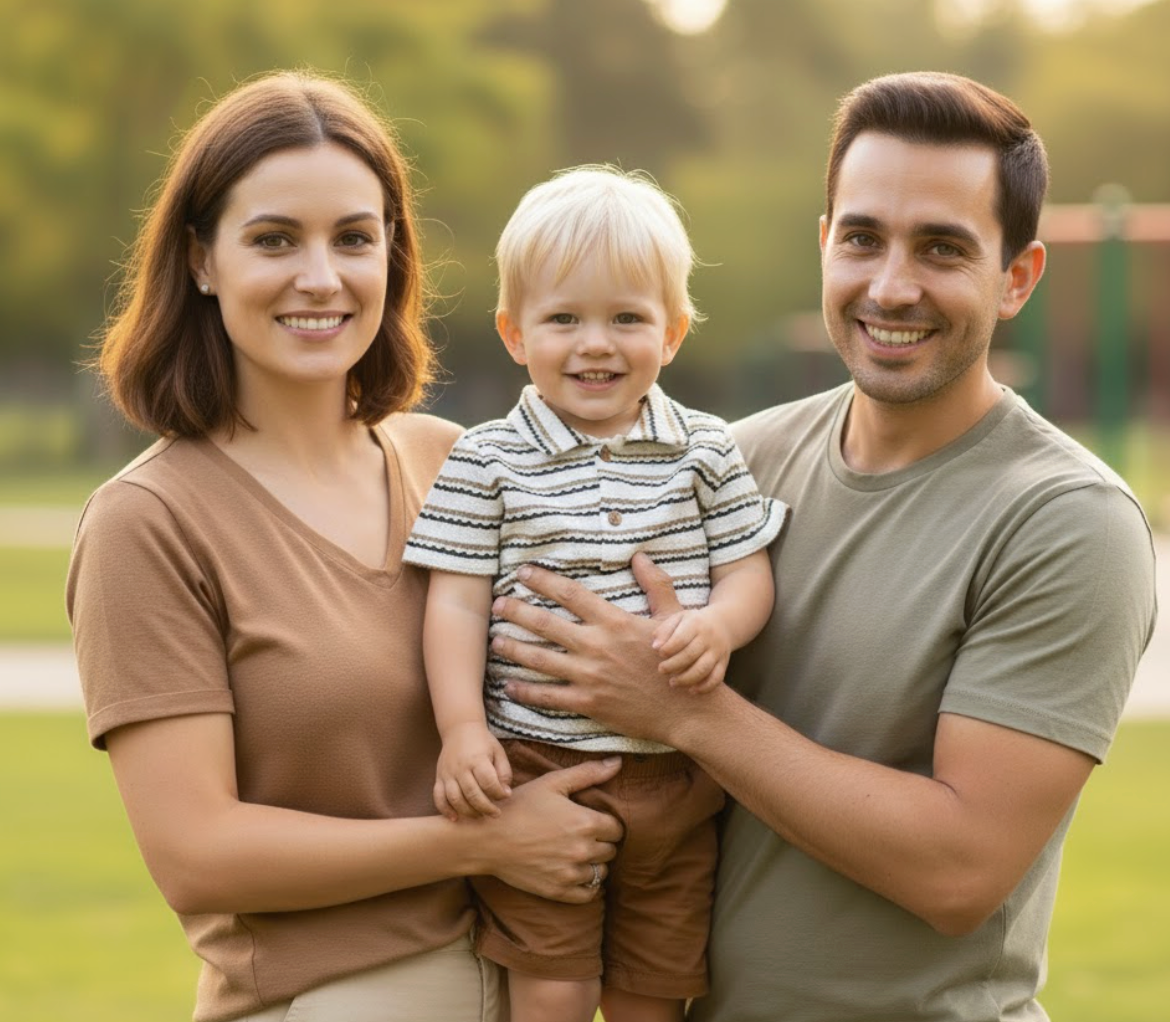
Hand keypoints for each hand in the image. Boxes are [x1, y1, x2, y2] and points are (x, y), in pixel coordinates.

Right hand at [434, 723, 512, 820]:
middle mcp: (460, 767)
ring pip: (455, 798)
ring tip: (480, 816)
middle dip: (486, 808)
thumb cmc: (483, 743)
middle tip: (496, 814)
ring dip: (468, 812)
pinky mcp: (439, 778)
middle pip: (472, 794)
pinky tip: (455, 818)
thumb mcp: (498, 752)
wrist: (459, 729)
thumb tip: (505, 793)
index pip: (488, 782)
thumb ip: (504, 772)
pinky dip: (445, 810)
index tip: (505, 796)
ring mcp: (447, 773)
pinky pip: (438, 797)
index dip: (498, 793)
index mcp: (477, 759)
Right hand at [477, 756, 624, 903]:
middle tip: (583, 835)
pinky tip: (575, 872)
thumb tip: (618, 762)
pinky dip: (587, 885)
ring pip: (601, 872)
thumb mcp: (552, 782)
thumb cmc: (519, 805)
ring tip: (577, 852)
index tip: (594, 820)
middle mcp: (582, 850)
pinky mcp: (558, 891)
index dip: (607, 824)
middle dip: (601, 842)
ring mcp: (571, 873)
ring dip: (594, 863)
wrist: (487, 838)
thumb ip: (588, 773)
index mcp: (585, 822)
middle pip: (610, 850)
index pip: (617, 829)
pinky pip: (589, 894)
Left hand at [492, 552, 688, 744]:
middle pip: (545, 624)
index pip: (570, 593)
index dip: (542, 580)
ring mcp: (590, 676)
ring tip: (495, 640)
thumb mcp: (674, 618)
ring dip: (513, 648)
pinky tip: (509, 685)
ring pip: (539, 659)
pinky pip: (548, 696)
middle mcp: (597, 646)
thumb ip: (656, 584)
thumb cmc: (679, 660)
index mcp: (614, 621)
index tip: (522, 573)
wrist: (686, 709)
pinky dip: (525, 691)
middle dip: (516, 611)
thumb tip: (640, 556)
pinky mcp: (588, 703)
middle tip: (497, 604)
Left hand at [652, 609, 730, 691]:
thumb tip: (655, 647)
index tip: (660, 653)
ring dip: (686, 679)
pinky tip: (692, 690)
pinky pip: (716, 678)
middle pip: (690, 655)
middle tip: (661, 670)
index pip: (681, 638)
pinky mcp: (723, 663)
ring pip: (703, 669)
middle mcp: (708, 638)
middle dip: (673, 665)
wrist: (723, 624)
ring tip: (672, 683)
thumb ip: (665, 630)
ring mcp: (717, 652)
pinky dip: (705, 687)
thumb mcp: (679, 619)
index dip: (669, 648)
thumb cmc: (693, 623)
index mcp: (695, 625)